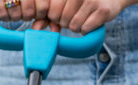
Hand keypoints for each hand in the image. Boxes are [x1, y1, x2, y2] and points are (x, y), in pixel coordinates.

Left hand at [0, 0, 133, 33]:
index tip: (60, 14)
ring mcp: (92, 0)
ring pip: (73, 26)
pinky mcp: (103, 10)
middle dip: (65, 22)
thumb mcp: (66, 4)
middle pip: (62, 18)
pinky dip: (86, 30)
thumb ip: (49, 15)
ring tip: (83, 17)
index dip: (54, 16)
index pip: (51, 9)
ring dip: (77, 27)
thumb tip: (34, 28)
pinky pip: (85, 29)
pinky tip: (91, 21)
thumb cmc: (84, 2)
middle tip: (73, 16)